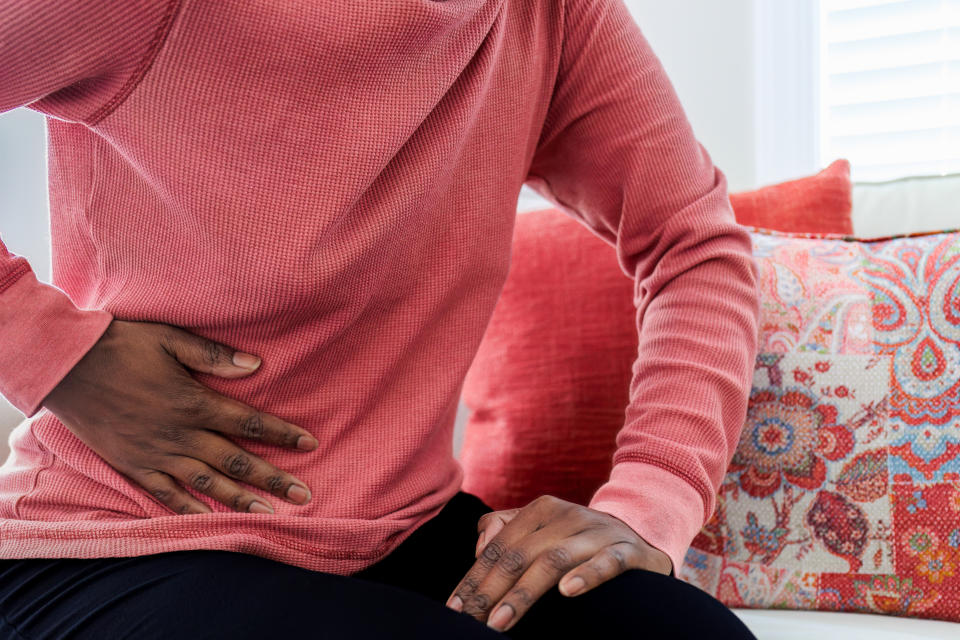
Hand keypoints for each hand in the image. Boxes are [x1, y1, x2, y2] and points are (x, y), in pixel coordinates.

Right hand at [41, 318, 318, 514]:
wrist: (67, 366)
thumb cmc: (122, 346)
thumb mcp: (171, 340)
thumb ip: (214, 356)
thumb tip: (256, 365)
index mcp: (194, 403)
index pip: (248, 422)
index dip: (281, 434)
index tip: (310, 444)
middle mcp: (180, 434)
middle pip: (236, 461)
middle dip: (273, 478)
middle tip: (303, 495)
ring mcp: (156, 454)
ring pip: (207, 483)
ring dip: (240, 499)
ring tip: (269, 513)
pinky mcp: (133, 465)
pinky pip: (165, 494)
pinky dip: (189, 509)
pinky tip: (211, 520)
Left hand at [445, 495, 672, 632]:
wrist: (642, 534)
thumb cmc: (579, 540)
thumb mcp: (542, 529)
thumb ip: (505, 530)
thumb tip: (480, 548)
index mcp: (542, 509)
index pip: (499, 546)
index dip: (474, 577)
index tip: (455, 608)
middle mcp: (568, 516)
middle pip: (519, 554)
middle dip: (490, 590)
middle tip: (471, 621)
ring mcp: (598, 533)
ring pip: (553, 560)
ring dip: (523, 593)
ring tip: (500, 621)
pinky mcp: (627, 552)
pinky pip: (605, 563)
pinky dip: (585, 576)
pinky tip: (566, 592)